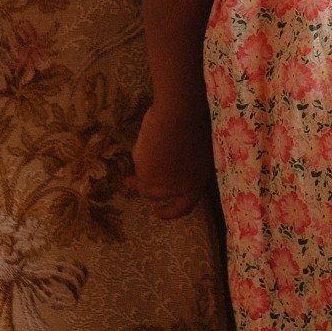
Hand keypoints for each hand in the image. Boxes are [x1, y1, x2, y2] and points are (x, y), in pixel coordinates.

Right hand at [132, 97, 214, 220]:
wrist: (178, 116)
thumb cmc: (195, 126)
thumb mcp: (199, 151)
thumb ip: (189, 165)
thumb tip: (178, 167)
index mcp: (195, 183)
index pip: (183, 207)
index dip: (170, 212)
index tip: (158, 214)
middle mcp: (176, 188)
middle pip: (155, 194)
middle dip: (144, 187)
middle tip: (132, 184)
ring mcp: (159, 183)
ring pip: (143, 180)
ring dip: (139, 169)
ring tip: (142, 150)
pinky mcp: (143, 174)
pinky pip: (138, 163)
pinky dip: (140, 153)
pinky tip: (148, 138)